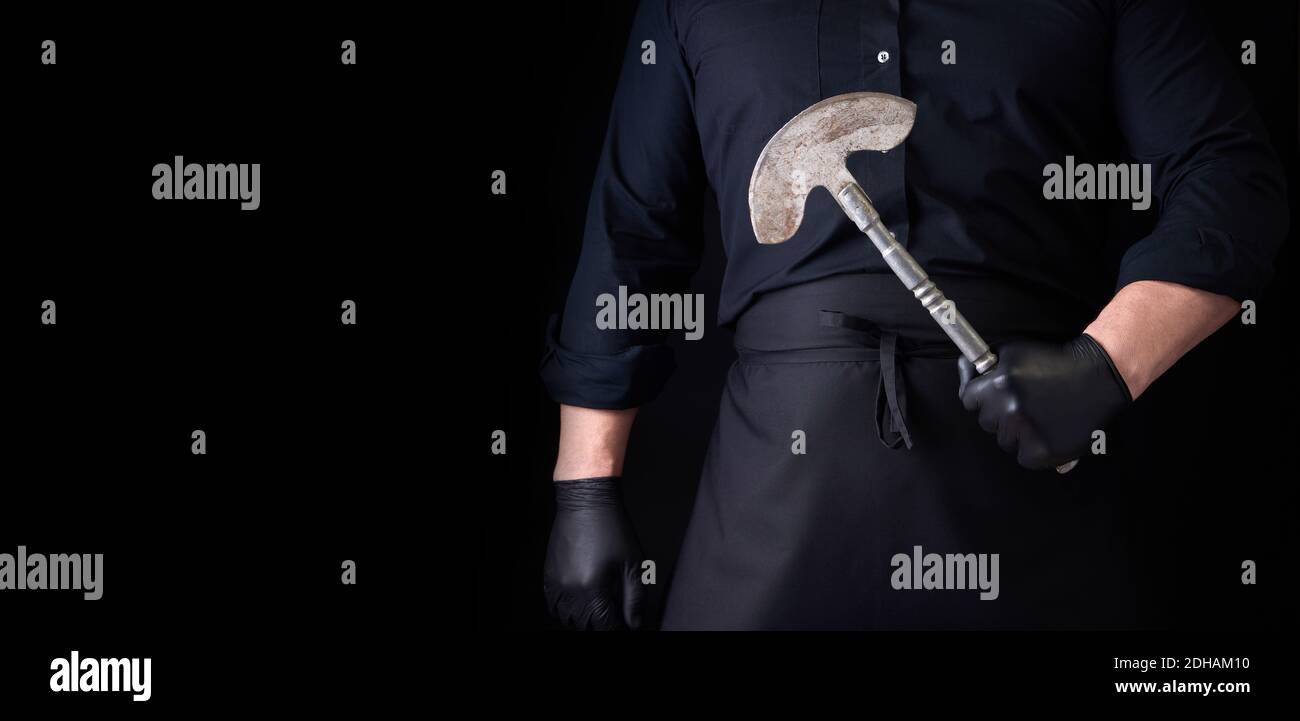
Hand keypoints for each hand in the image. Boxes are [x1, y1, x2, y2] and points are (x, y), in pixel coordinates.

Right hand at [543, 477, 644, 629]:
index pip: (602, 626)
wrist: (586, 502)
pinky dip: (565, 609)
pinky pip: (552, 604)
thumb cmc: (612, 528)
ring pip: (565, 617)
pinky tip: (579, 601)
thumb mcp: (633, 565)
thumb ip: (635, 599)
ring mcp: (556, 582)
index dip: (615, 628)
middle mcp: (570, 589)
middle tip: (613, 616)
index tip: (622, 625)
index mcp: (592, 588)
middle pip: (583, 625)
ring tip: (596, 610)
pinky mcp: (549, 574)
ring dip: (581, 619)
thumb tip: (635, 624)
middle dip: (599, 624)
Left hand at [958, 334, 1131, 469]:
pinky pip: (1024, 457)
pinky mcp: (1044, 452)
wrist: (1098, 376)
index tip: (989, 396)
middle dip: (999, 413)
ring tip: (1039, 416)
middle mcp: (1010, 410)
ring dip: (1016, 432)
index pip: (969, 400)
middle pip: (986, 422)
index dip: (979, 397)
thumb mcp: (1015, 353)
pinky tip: (1047, 431)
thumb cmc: (1054, 362)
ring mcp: (1027, 433)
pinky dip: (1033, 448)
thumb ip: (986, 364)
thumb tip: (965, 368)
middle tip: (1023, 404)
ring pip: (1005, 441)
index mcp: (999, 385)